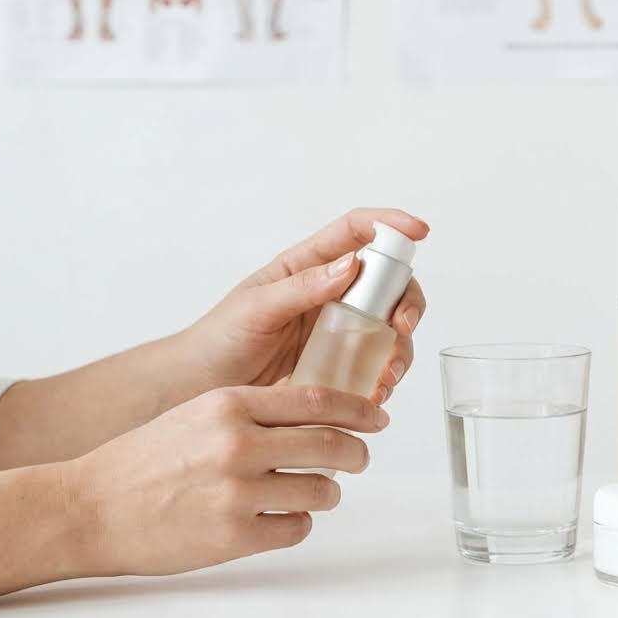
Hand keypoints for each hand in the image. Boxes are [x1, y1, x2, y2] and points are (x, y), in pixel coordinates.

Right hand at [67, 385, 384, 576]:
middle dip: (356, 454)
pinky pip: (295, 529)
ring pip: (321, 491)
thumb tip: (314, 411)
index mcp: (230, 405)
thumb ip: (253, 411)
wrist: (90, 508)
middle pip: (331, 445)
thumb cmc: (143, 461)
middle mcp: (238, 443)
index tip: (378, 417)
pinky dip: (296, 525)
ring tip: (311, 493)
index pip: (318, 400)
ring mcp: (237, 491)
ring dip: (326, 494)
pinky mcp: (234, 535)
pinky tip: (279, 520)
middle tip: (359, 458)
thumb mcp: (200, 414)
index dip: (358, 410)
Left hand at [183, 209, 428, 405]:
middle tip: (402, 326)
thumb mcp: (255, 307)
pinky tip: (375, 393)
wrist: (199, 389)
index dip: (391, 224)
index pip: (357, 232)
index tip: (419, 231)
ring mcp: (341, 332)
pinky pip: (378, 367)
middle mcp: (333, 295)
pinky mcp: (342, 367)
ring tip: (387, 375)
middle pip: (390, 284)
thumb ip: (302, 287)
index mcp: (310, 266)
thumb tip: (351, 265)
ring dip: (401, 349)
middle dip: (408, 302)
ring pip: (392, 329)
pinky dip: (386, 379)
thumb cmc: (220, 340)